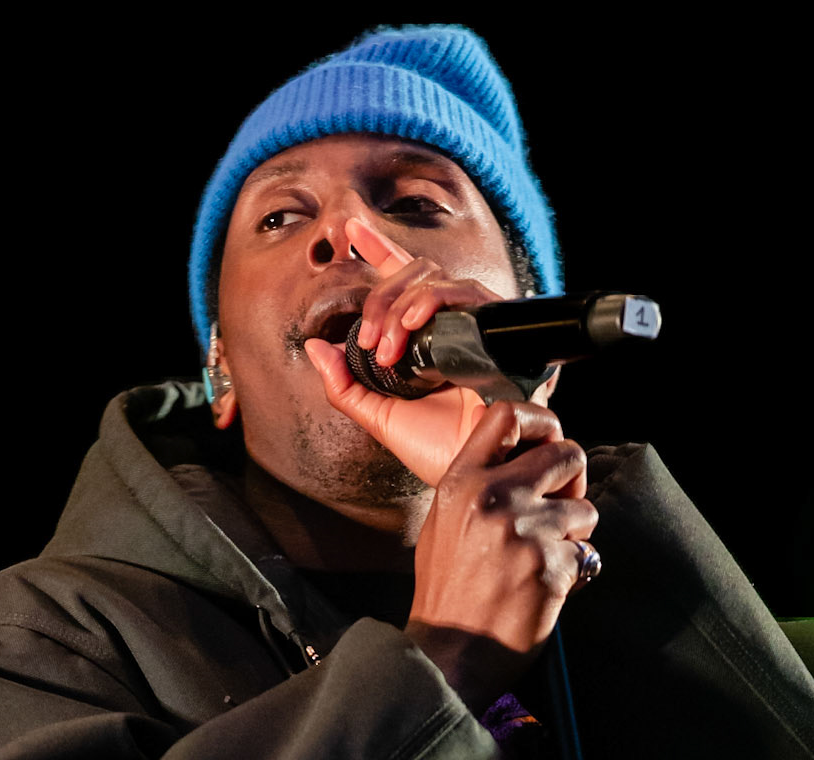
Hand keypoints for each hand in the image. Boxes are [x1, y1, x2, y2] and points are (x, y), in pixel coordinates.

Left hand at [303, 216, 553, 486]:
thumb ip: (343, 385)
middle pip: (415, 274)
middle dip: (381, 299)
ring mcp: (477, 325)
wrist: (477, 473)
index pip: (403, 281)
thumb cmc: (440, 452)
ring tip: (387, 346)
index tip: (350, 232)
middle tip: (368, 342)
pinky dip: (432, 301)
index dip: (378, 250)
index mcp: (425, 339)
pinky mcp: (499, 328)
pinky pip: (465, 293)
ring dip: (401, 306)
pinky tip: (413, 325)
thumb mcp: (379, 417)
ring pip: (435, 279)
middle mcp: (452, 326)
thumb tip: (314, 346)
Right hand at [404, 397, 597, 708]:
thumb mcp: (444, 524)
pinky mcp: (550, 565)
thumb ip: (479, 486)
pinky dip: (574, 573)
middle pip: (567, 453)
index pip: (508, 415)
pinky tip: (545, 588)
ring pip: (586, 508)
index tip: (549, 443)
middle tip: (561, 509)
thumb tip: (523, 459)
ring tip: (546, 558)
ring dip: (576, 534)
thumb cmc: (447, 595)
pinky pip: (587, 554)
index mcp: (462, 482)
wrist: (448, 654)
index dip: (542, 423)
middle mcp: (494, 497)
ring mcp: (524, 530)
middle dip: (573, 481)